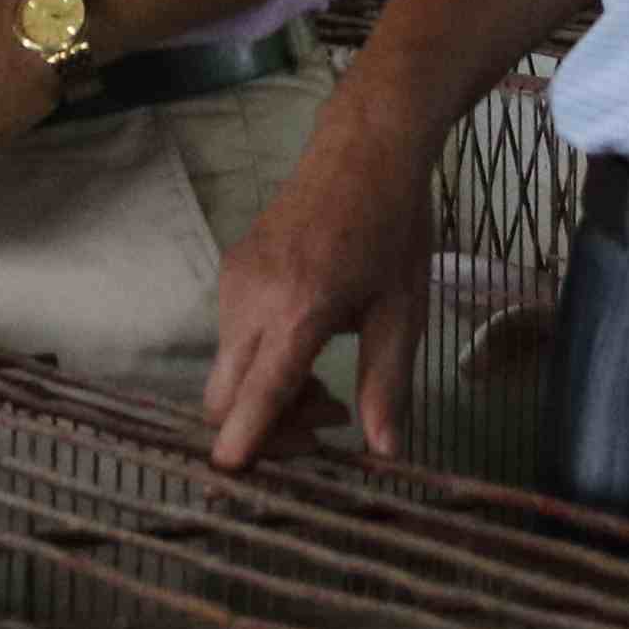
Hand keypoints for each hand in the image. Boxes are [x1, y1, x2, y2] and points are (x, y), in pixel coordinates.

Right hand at [204, 99, 433, 468]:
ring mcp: (233, 282)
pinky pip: (230, 338)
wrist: (360, 151)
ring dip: (266, 396)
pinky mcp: (230, 271)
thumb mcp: (403, 312)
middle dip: (263, 428)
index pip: (258, 393)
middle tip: (326, 425)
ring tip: (327, 388)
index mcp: (299, 310)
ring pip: (226, 369)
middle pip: (224, 394)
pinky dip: (259, 363)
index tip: (236, 477)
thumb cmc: (393, 231)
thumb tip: (385, 452)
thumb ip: (387, 385)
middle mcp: (251, 299)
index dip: (245, 440)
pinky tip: (304, 351)